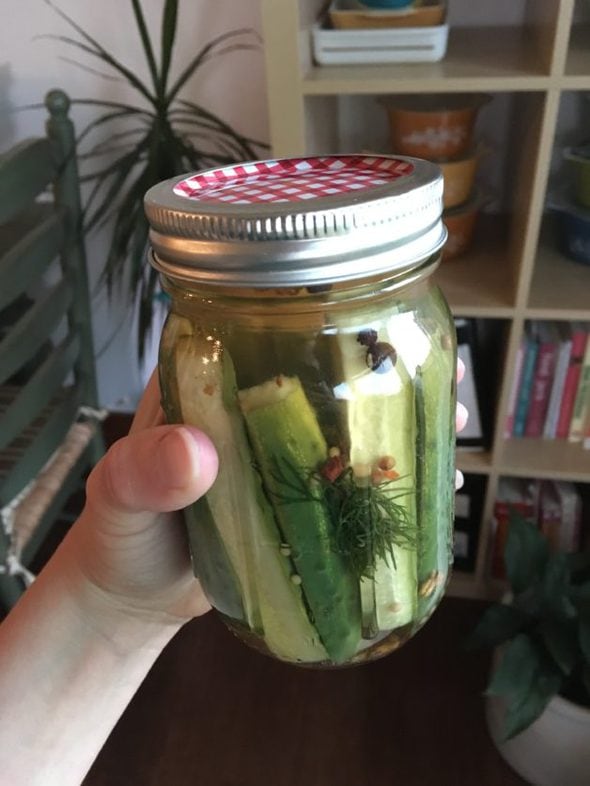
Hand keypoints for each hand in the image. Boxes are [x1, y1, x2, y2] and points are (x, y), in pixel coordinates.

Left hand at [60, 359, 466, 635]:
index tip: (382, 331)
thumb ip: (143, 473)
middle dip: (386, 377)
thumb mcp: (118, 498)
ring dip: (397, 428)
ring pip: (347, 428)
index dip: (329, 324)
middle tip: (443, 383)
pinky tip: (426, 493)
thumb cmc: (119, 537)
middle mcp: (251, 410)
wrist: (133, 597)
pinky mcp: (297, 501)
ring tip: (452, 430)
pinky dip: (385, 482)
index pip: (271, 330)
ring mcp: (279, 456)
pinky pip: (347, 482)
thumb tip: (197, 453)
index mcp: (208, 382)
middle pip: (328, 377)